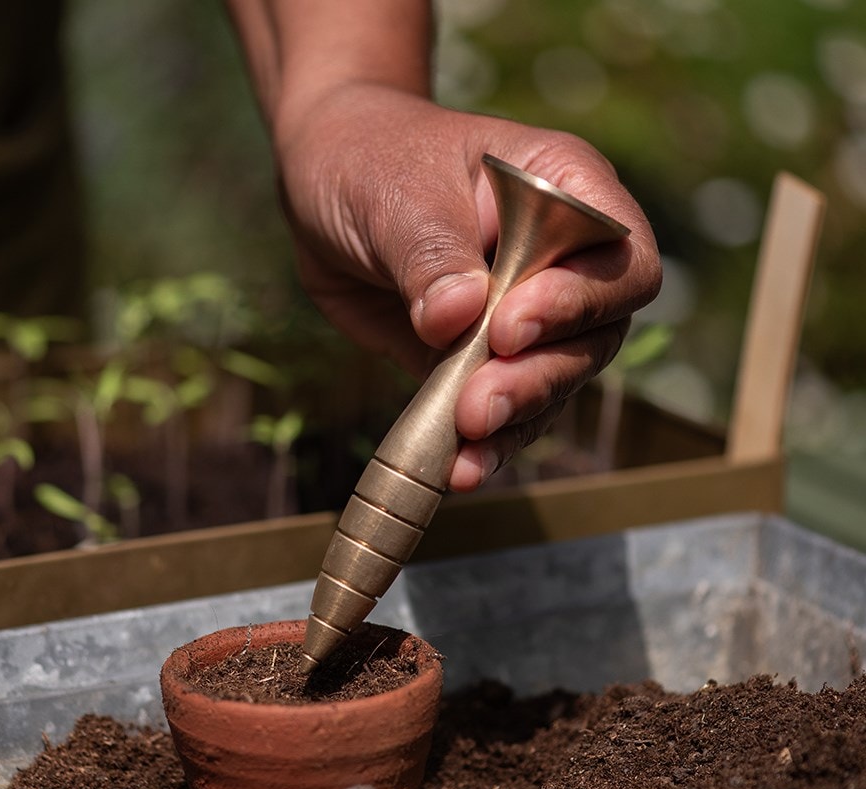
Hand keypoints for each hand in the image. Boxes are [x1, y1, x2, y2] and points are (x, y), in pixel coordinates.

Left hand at [274, 85, 661, 490]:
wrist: (328, 182)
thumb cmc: (371, 159)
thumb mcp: (396, 192)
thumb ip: (432, 251)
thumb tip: (459, 317)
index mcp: (567, 192)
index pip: (622, 259)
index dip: (579, 301)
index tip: (507, 326)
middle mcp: (562, 261)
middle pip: (595, 336)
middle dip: (540, 376)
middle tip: (480, 405)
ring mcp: (526, 317)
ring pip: (555, 383)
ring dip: (515, 419)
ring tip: (467, 444)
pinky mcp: (483, 361)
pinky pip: (504, 411)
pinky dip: (485, 443)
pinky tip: (458, 467)